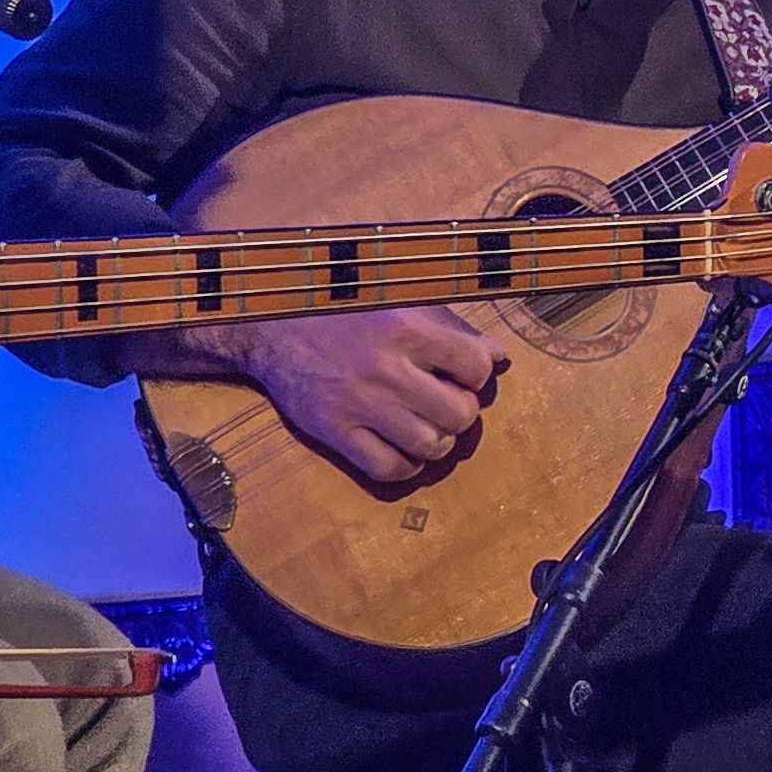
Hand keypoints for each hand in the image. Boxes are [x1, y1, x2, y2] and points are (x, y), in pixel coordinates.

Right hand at [244, 307, 501, 484]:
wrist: (273, 328)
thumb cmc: (347, 312)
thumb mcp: (401, 303)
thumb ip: (453, 329)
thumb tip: (498, 357)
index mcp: (405, 330)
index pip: (475, 366)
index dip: (477, 374)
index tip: (462, 374)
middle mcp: (384, 369)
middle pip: (458, 414)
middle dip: (462, 412)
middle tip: (446, 404)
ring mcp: (357, 404)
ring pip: (428, 445)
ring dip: (438, 441)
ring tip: (428, 427)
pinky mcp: (333, 431)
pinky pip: (387, 468)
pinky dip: (406, 466)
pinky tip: (404, 449)